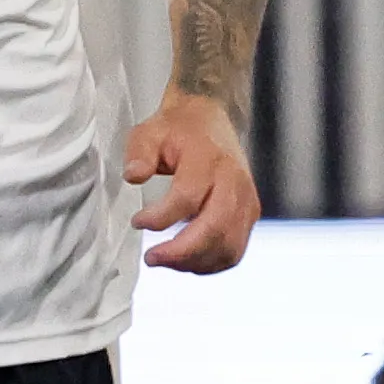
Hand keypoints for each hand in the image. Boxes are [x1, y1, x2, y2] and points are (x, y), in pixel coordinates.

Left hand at [125, 89, 259, 270]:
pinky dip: (211, 263)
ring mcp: (246, 200)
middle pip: (215, 228)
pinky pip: (235, 249)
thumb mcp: (150, 132)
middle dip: (180, 252)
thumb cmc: (178, 129)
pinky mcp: (250, 214)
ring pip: (228, 246)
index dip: (160, 217)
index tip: (137, 222)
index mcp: (208, 159)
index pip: (188, 197)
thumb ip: (139, 153)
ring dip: (194, 262)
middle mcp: (233, 182)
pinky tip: (186, 261)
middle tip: (151, 258)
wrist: (211, 120)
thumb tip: (133, 177)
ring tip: (165, 260)